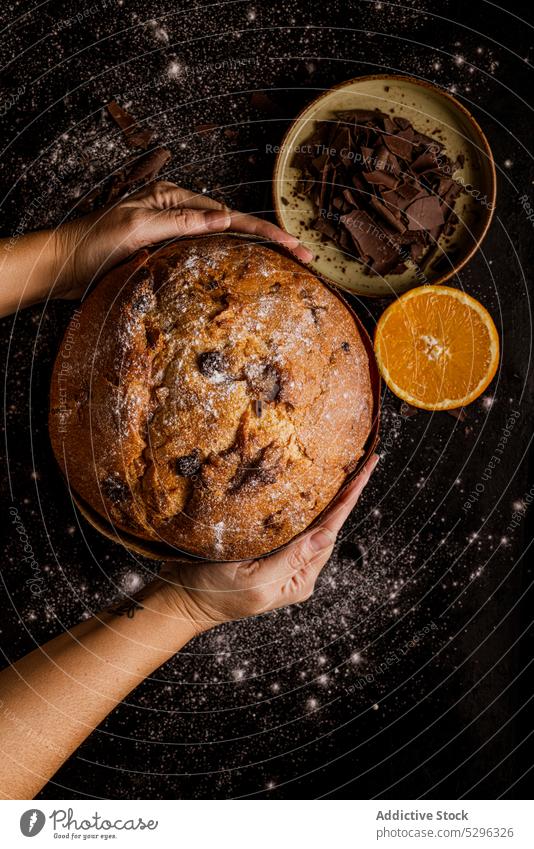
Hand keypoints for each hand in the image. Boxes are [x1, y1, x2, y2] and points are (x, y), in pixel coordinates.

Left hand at [54, 181, 312, 298]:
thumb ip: (179, 222)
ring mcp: (177, 235)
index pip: (229, 215)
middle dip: (272, 240)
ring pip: (227, 243)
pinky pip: (209, 258)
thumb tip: (222, 219)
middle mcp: (180, 214)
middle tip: (307, 255)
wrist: (67, 267)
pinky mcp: (170, 255)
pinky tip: (249, 273)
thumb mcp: (135, 228)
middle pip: (235, 226)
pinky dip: (233, 264)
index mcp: (174, 199)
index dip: (264, 230)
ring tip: (291, 262)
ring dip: (258, 253)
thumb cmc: (94, 244)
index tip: (294, 244)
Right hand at [159, 455, 378, 632]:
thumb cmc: (213, 593)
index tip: (365, 470)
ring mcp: (282, 560)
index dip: (349, 499)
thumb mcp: (255, 579)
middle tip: (361, 462)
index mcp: (299, 578)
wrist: (181, 598)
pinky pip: (291, 523)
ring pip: (311, 522)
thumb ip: (292, 558)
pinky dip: (303, 503)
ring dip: (327, 497)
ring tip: (343, 469)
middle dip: (344, 494)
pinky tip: (307, 487)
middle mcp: (296, 569)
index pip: (330, 531)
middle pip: (326, 525)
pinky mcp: (265, 551)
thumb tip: (327, 536)